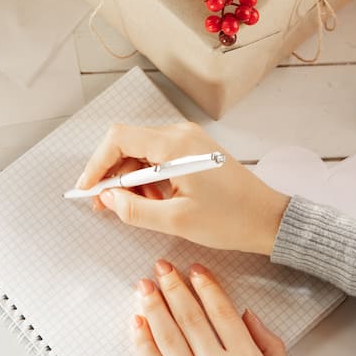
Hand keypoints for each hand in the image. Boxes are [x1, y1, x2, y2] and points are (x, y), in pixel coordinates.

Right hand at [77, 122, 290, 254]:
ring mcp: (189, 140)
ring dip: (132, 179)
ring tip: (138, 208)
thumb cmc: (230, 219)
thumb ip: (135, 210)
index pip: (119, 138)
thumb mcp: (176, 221)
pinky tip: (156, 200)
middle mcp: (181, 134)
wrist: (268, 218)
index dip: (96, 163)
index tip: (87, 189)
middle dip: (113, 175)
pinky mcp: (195, 150)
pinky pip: (160, 156)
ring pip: (143, 151)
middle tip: (106, 206)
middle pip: (129, 144)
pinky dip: (149, 177)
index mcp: (175, 146)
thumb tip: (108, 200)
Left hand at [133, 259, 292, 355]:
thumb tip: (247, 314)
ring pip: (169, 338)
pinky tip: (137, 324)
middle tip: (162, 267)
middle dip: (174, 288)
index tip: (196, 269)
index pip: (222, 312)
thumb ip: (269, 345)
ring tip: (145, 288)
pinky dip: (143, 343)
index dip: (207, 286)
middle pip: (191, 318)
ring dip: (154, 308)